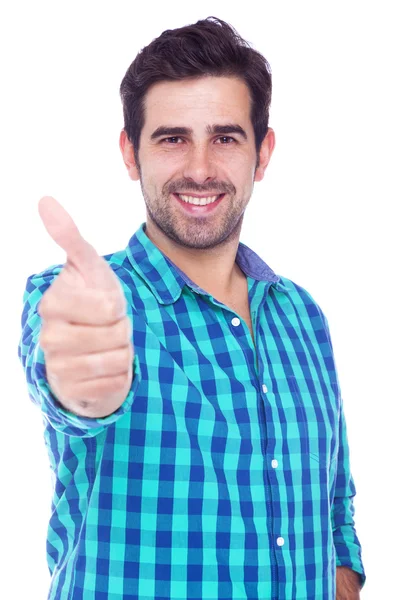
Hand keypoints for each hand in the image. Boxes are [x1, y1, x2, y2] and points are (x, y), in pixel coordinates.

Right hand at [37, 196, 133, 417]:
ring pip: (118, 359)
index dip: (117, 306)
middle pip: (116, 333)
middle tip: (106, 327)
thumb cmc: (92, 303)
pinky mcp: (72, 392)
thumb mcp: (88, 268)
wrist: (89, 348)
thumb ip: (69, 236)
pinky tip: (103, 368)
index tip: (103, 305)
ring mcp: (58, 367)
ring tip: (106, 346)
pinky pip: (116, 382)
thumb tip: (45, 200)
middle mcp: (48, 336)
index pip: (110, 305)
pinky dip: (119, 375)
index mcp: (52, 303)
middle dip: (121, 329)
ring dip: (122, 351)